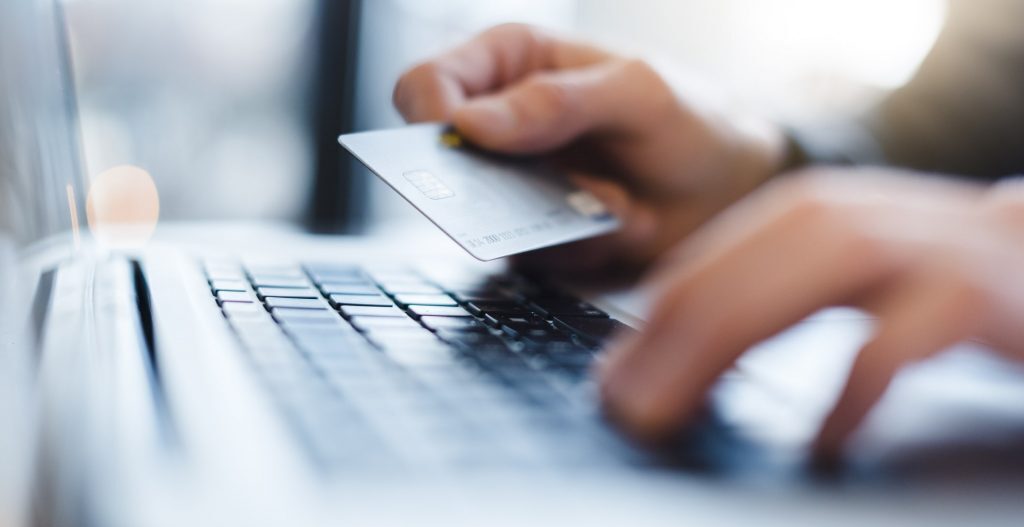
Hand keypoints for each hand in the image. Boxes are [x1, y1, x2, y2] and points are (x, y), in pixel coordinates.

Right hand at [393, 24, 783, 273]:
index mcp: (510, 63)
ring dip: (554, 220)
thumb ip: (558, 102)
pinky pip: (527, 255)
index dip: (429, 119)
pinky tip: (624, 221)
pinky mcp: (533, 235)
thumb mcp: (637, 94)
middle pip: (438, 161)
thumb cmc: (689, 117)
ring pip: (482, 219)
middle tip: (551, 191)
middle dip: (492, 188)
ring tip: (616, 202)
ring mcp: (514, 185)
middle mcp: (500, 125)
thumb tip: (471, 123)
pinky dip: (578, 246)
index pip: (427, 84)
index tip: (464, 148)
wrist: (730, 186)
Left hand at [598, 169, 1023, 457]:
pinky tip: (822, 441)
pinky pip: (898, 339)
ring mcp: (908, 246)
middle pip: (730, 279)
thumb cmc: (925, 280)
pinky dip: (852, 389)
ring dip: (720, 354)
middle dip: (665, 349)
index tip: (611, 384)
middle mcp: (844, 216)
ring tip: (676, 412)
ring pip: (794, 293)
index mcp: (799, 215)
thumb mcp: (829, 279)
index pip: (698, 269)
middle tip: (627, 410)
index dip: (645, 331)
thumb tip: (658, 363)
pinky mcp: (969, 289)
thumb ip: (757, 302)